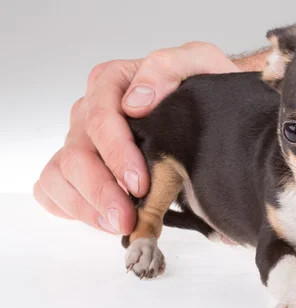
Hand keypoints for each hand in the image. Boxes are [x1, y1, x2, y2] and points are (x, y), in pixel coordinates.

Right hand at [34, 42, 240, 233]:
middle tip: (127, 218)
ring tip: (119, 224)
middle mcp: (90, 110)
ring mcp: (82, 139)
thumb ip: (168, 67)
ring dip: (86, 207)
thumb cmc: (202, 87)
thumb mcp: (199, 63)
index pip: (101, 120)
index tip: (139, 184)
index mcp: (112, 82)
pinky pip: (54, 188)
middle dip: (101, 192)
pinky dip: (71, 208)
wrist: (209, 108)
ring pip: (60, 175)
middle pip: (77, 154)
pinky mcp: (80, 165)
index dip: (117, 155)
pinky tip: (102, 218)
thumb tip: (136, 100)